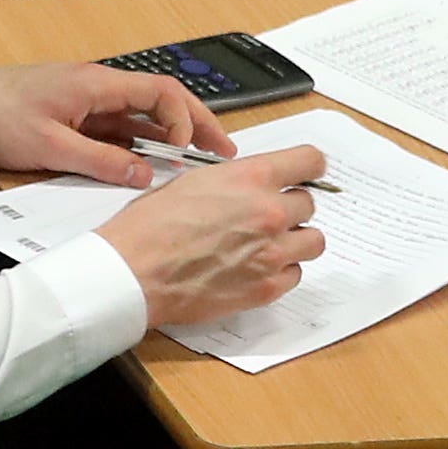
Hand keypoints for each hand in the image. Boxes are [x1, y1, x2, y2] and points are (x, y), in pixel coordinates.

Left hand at [0, 59, 233, 184]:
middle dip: (192, 127)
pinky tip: (144, 172)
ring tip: (192, 169)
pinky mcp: (68, 118)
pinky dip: (133, 149)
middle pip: (157, 103)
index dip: (187, 120)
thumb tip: (147, 175)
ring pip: (136, 120)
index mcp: (96, 84)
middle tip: (222, 155)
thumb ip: (100, 162)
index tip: (194, 153)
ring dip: (164, 141)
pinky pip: (112, 132)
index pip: (162, 92)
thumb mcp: (49, 147)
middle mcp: (95, 88)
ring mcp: (82, 103)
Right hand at [96, 146, 328, 325]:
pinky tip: (254, 267)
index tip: (305, 173)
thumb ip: (233, 181)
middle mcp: (269, 212)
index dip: (308, 167)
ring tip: (265, 243)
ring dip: (294, 239)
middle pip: (309, 203)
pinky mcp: (268, 287)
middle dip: (288, 207)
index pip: (310, 161)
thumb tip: (251, 186)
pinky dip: (281, 270)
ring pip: (313, 240)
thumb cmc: (149, 227)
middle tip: (263, 216)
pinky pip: (296, 274)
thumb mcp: (190, 182)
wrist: (134, 272)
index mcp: (249, 178)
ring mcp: (273, 252)